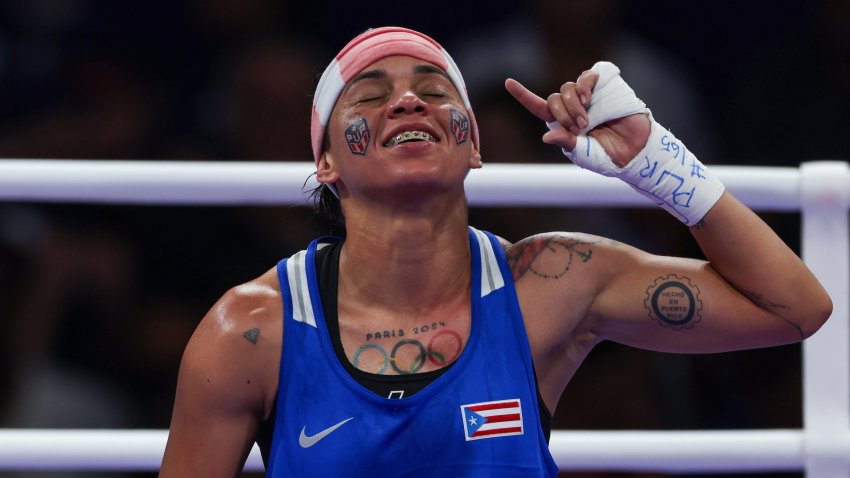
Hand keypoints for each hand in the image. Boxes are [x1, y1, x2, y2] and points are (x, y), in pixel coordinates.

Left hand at [505, 71, 649, 166]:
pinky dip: (584, 85)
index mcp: (562, 123)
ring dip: (573, 104)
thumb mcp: (582, 154)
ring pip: (566, 87)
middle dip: (562, 114)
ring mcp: (587, 95)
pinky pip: (586, 76)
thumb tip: (546, 136)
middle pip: (553, 99)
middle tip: (580, 128)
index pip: (538, 107)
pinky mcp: (603, 85)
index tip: (508, 82)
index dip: (523, 95)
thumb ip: (566, 144)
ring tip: (588, 120)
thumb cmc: (607, 156)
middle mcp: (572, 107)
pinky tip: (589, 98)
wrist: (634, 150)